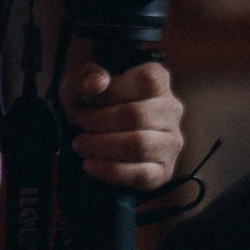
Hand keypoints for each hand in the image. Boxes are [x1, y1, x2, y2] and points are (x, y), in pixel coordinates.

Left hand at [61, 55, 184, 191]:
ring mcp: (171, 142)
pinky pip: (141, 174)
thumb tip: (97, 83)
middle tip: (78, 124)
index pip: (147, 80)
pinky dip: (109, 170)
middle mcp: (172, 111)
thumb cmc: (90, 104)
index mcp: (159, 82)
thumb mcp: (81, 83)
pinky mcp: (164, 171)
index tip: (89, 98)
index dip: (113, 91)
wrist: (93, 136)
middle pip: (136, 116)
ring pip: (139, 145)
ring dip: (100, 146)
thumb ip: (86, 75)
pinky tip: (90, 164)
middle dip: (97, 121)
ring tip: (81, 144)